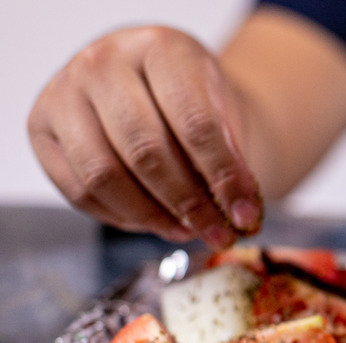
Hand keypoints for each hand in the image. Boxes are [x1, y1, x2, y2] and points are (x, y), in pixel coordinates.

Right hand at [28, 26, 261, 248]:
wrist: (155, 83)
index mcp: (160, 48)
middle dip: (189, 204)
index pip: (195, 123)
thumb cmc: (194, 99)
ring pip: (105, 175)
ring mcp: (64, 92)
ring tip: (187, 231)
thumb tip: (237, 213)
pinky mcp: (41, 127)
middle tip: (218, 233)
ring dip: (152, 216)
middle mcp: (103, 63)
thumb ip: (229, 156)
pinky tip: (152, 222)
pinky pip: (78, 190)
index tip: (246, 212)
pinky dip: (120, 216)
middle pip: (146, 152)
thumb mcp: (224, 112)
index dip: (223, 176)